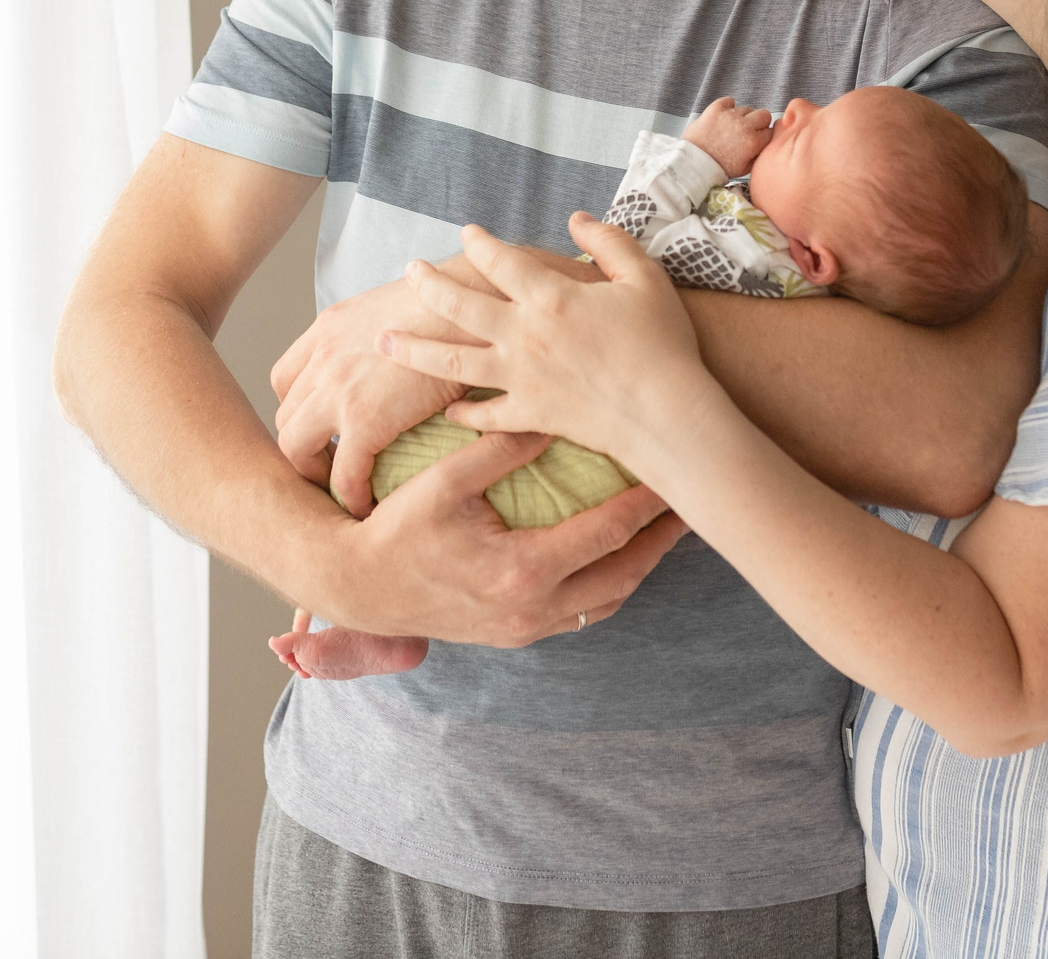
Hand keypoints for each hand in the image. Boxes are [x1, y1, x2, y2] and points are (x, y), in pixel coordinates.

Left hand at [270, 275, 477, 515]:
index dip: (299, 409)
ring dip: (315, 472)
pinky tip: (367, 505)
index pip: (285, 378)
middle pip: (286, 415)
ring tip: (343, 489)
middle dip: (303, 444)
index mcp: (330, 327)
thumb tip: (403, 350)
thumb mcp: (399, 304)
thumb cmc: (457, 301)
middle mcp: (323, 356)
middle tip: (332, 465)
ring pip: (294, 446)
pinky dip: (350, 494)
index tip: (323, 427)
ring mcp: (338, 389)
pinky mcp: (365, 419)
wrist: (477, 302)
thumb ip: (384, 330)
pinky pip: (343, 472)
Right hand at [321, 424, 687, 644]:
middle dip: (660, 542)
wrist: (357, 587)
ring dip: (638, 567)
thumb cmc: (395, 529)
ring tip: (663, 531)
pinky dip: (607, 586)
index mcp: (521, 570)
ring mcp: (526, 628)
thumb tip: (551, 413)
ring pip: (606, 602)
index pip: (606, 533)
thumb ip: (500, 446)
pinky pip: (580, 615)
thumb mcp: (443, 480)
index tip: (671, 474)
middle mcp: (532, 608)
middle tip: (690, 506)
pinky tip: (617, 558)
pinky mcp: (516, 635)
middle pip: (623, 575)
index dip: (645, 504)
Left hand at [380, 215, 727, 474]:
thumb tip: (576, 219)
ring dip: (415, 350)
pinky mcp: (530, 414)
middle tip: (410, 271)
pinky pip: (487, 414)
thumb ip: (609, 243)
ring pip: (452, 362)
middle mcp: (525, 335)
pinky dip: (465, 413)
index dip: (480, 244)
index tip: (466, 233)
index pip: (500, 261)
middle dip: (429, 286)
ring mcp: (522, 378)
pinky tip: (448, 410)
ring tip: (385, 342)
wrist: (666, 413)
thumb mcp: (645, 278)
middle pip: (460, 306)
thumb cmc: (663, 343)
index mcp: (551, 297)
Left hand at [681, 97, 774, 179]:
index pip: (771, 131)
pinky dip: (727, 107)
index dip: (764, 135)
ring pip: (747, 108)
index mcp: (754, 142)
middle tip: (748, 131)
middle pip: (764, 114)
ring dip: (742, 117)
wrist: (694, 163)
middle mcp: (745, 126)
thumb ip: (759, 154)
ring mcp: (730, 115)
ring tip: (731, 127)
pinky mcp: (716, 108)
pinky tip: (723, 117)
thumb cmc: (719, 168)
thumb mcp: (746, 168)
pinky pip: (729, 100)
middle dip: (759, 122)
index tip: (758, 139)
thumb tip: (767, 142)